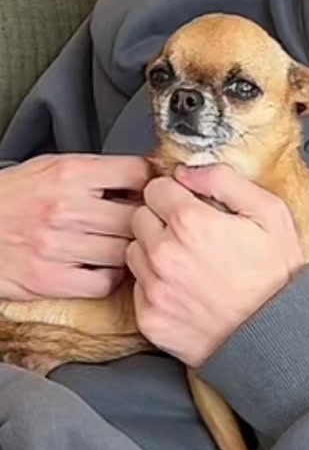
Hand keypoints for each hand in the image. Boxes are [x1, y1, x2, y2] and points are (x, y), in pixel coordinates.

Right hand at [0, 154, 151, 300]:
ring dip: (130, 250)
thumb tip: (143, 176)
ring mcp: (57, 247)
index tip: (153, 191)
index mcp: (69, 173)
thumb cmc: (13, 196)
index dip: (151, 183)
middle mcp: (65, 208)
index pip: (135, 174)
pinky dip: (111, 277)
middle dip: (145, 220)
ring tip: (124, 245)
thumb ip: (95, 171)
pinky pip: (103, 283)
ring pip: (124, 251)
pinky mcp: (49, 280)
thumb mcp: (51, 166)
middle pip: (135, 216)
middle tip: (145, 223)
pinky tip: (104, 267)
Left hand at [126, 164, 304, 366]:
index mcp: (190, 222)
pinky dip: (154, 285)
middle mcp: (164, 254)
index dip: (174, 193)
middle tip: (189, 233)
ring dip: (152, 251)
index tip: (187, 203)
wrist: (275, 336)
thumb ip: (224, 179)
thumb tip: (187, 170)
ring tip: (186, 261)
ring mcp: (154, 289)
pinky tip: (183, 288)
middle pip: (139, 217)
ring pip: (134, 252)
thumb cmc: (276, 275)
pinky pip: (138, 288)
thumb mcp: (269, 212)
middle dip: (160, 219)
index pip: (155, 188)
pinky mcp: (150, 319)